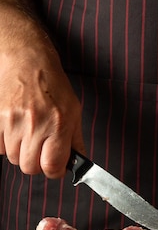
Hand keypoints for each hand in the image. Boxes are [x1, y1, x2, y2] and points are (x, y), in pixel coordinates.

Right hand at [0, 6, 84, 177]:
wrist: (26, 59)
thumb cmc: (52, 83)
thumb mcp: (73, 109)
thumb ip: (75, 139)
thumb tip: (78, 163)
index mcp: (59, 124)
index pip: (52, 167)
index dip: (54, 170)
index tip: (54, 165)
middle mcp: (36, 124)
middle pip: (29, 167)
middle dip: (36, 163)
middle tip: (40, 149)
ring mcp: (13, 122)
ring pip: (13, 158)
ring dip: (21, 151)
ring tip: (27, 133)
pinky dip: (5, 143)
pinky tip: (14, 128)